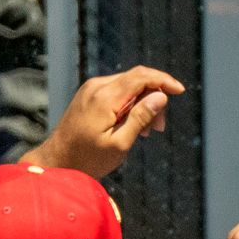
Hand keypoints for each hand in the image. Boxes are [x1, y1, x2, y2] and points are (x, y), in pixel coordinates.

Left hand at [23, 67, 185, 179]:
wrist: (58, 160)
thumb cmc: (89, 158)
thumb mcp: (120, 143)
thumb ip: (140, 117)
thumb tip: (161, 96)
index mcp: (105, 98)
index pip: (141, 77)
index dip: (163, 80)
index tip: (180, 90)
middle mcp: (97, 87)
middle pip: (136, 79)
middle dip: (154, 97)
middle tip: (159, 127)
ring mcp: (91, 89)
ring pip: (127, 85)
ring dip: (143, 103)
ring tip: (145, 131)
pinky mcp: (89, 94)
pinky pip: (117, 91)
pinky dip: (130, 104)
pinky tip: (132, 125)